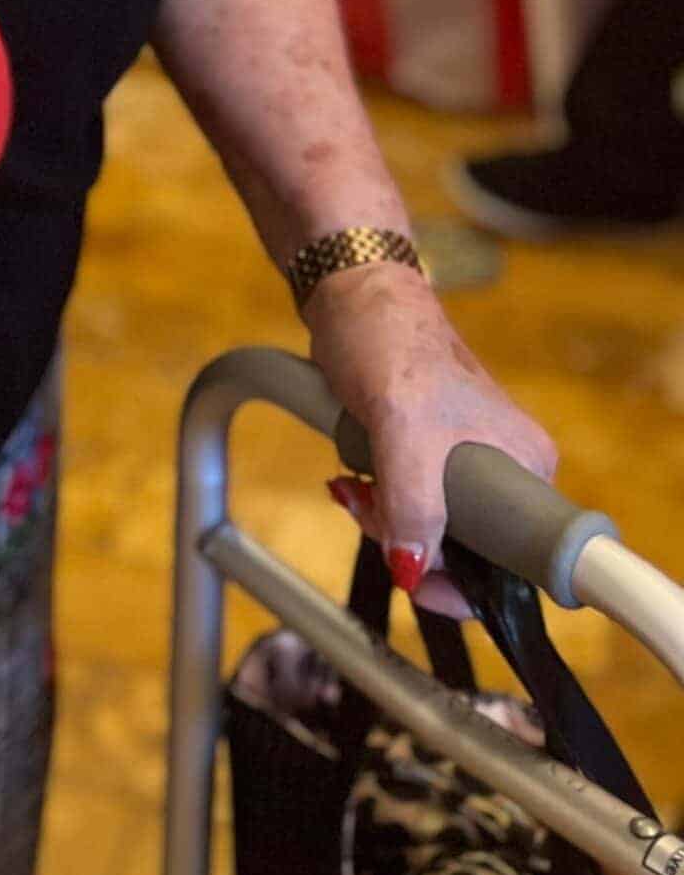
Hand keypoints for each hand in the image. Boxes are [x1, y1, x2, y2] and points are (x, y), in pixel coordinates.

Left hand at [303, 261, 554, 615]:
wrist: (349, 292)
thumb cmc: (389, 341)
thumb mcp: (403, 425)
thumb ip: (413, 501)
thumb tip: (412, 569)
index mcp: (526, 462)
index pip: (520, 558)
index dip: (470, 582)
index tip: (420, 578)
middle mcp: (505, 467)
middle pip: (469, 550)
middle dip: (412, 544)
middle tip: (369, 509)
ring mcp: (463, 462)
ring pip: (430, 529)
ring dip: (385, 520)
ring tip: (355, 486)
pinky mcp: (425, 455)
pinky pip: (406, 504)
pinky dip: (376, 501)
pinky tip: (352, 479)